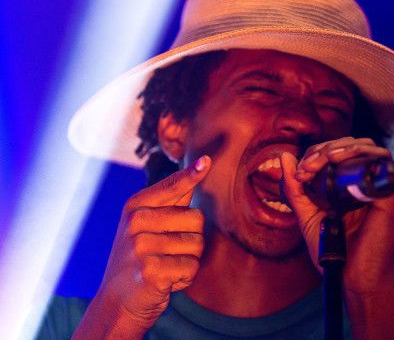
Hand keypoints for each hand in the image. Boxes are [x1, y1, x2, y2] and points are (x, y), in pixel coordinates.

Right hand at [87, 156, 210, 333]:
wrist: (117, 302)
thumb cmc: (140, 258)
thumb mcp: (147, 225)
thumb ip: (173, 198)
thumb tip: (200, 165)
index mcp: (135, 207)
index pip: (172, 186)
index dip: (191, 174)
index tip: (206, 161)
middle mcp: (135, 223)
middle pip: (197, 218)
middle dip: (192, 239)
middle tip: (167, 252)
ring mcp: (141, 247)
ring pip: (197, 244)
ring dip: (189, 260)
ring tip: (165, 266)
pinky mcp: (151, 272)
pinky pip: (192, 267)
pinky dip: (185, 278)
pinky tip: (166, 281)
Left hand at [280, 137, 393, 294]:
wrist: (353, 280)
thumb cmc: (336, 253)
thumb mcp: (307, 216)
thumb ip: (295, 189)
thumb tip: (285, 157)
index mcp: (352, 185)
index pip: (338, 153)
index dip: (316, 154)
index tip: (299, 172)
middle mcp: (369, 182)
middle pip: (352, 145)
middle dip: (325, 149)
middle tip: (306, 167)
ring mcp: (382, 187)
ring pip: (367, 147)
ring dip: (340, 147)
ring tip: (319, 161)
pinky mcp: (391, 195)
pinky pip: (381, 162)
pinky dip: (358, 154)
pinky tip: (336, 161)